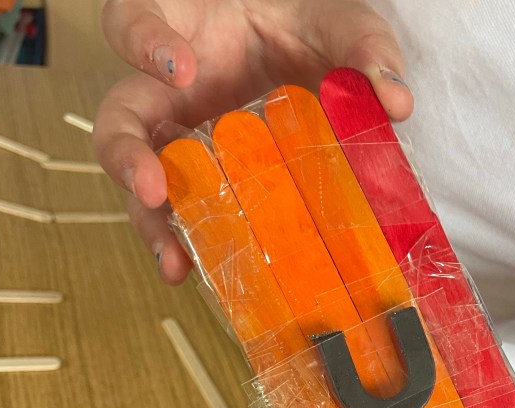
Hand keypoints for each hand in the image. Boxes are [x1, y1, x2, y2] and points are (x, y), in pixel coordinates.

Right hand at [94, 0, 412, 281]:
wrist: (309, 55)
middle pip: (118, 119)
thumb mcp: (337, 25)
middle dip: (126, 155)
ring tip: (175, 259)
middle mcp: (165, 92)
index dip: (144, 44)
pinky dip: (192, 245)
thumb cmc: (306, 27)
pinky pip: (186, 216)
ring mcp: (181, 143)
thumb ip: (363, 48)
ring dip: (153, 223)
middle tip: (152, 187)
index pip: (132, 20)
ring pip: (141, 184)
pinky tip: (202, 274)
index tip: (182, 69)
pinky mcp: (204, 184)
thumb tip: (396, 101)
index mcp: (180, 29)